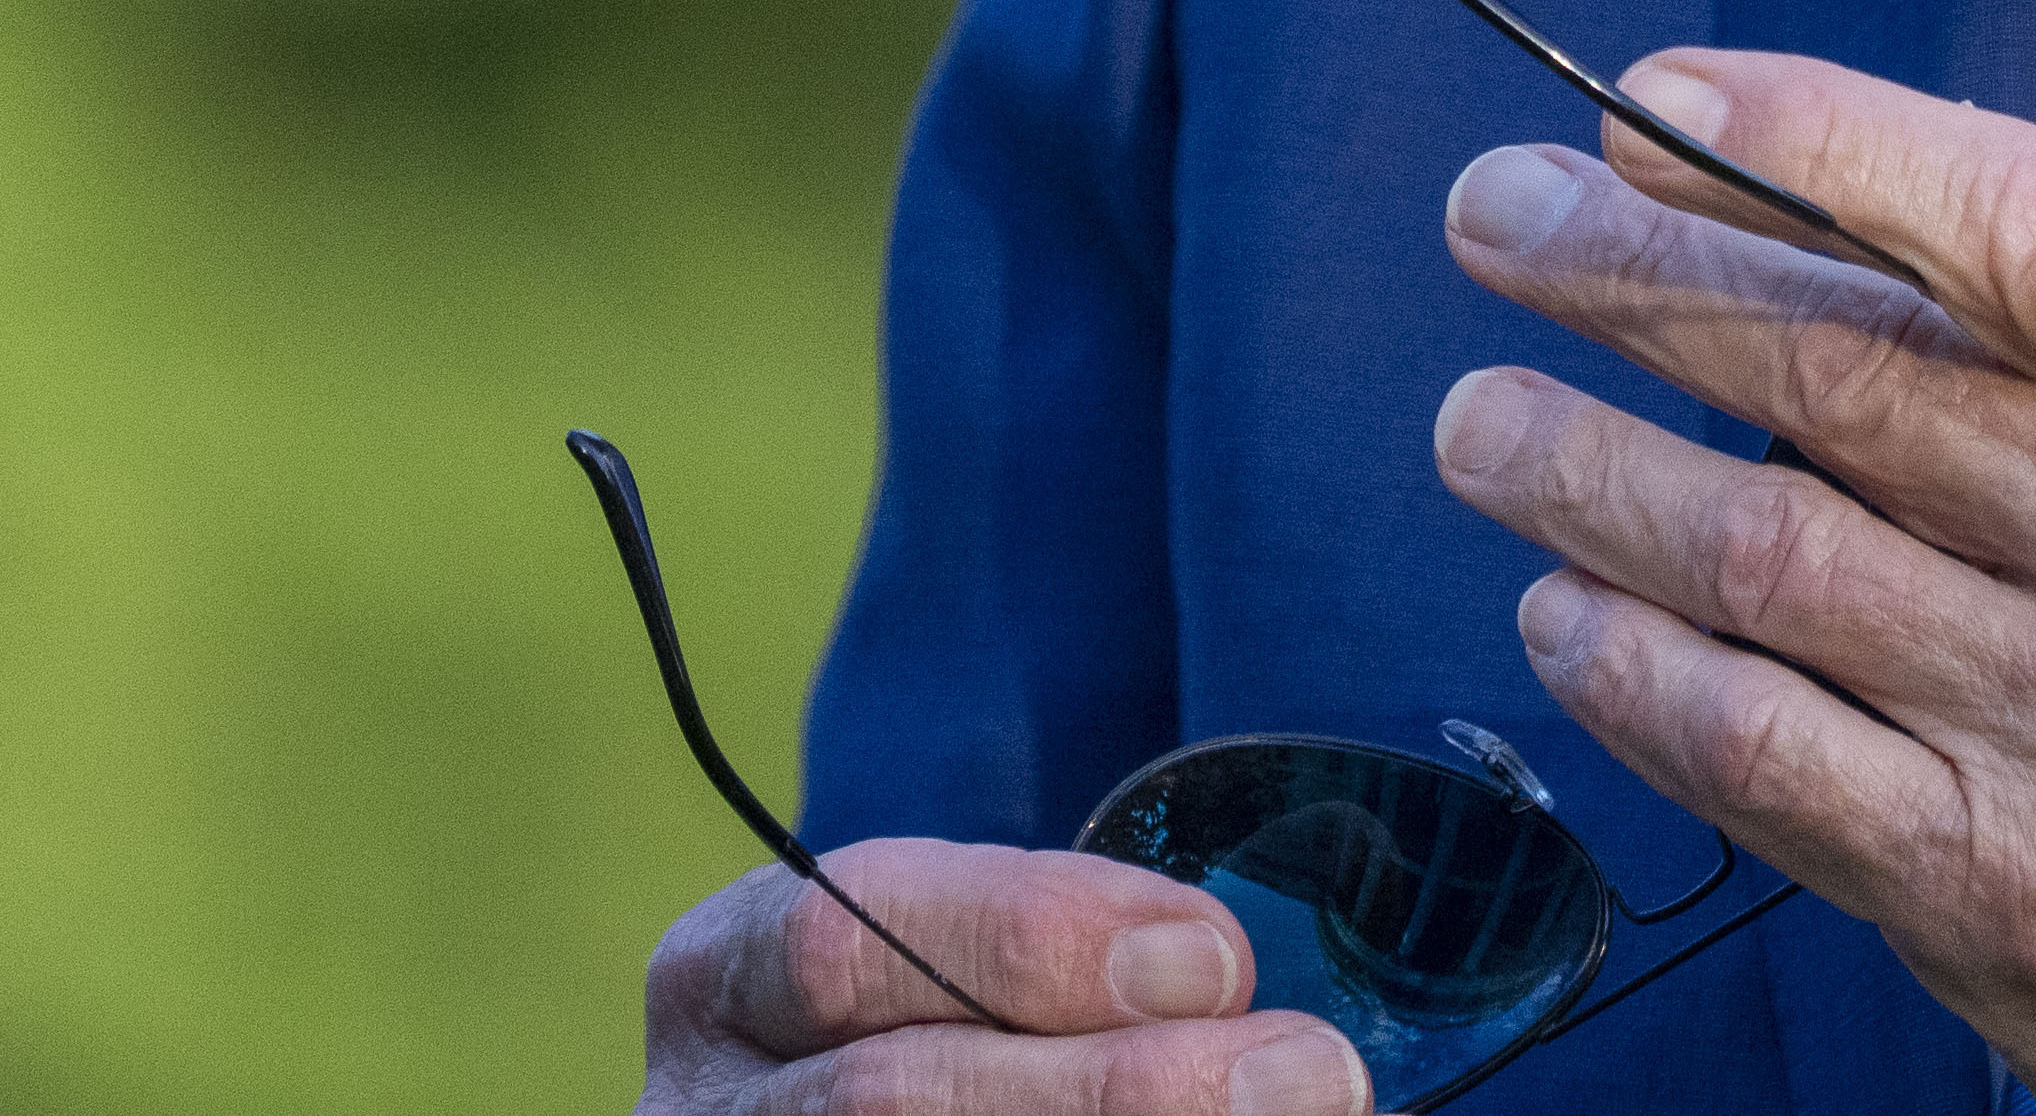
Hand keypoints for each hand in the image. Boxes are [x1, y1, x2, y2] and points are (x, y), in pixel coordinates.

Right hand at [631, 839, 1378, 1112]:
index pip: (839, 937)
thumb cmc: (953, 1033)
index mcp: (726, 982)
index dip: (1027, 938)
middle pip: (887, 1102)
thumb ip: (1060, 961)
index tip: (1215, 957)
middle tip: (1309, 1074)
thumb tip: (1221, 982)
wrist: (906, 1098)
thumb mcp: (961, 967)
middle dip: (1112, 1089)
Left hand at [1428, 54, 2035, 1115]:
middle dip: (1636, 277)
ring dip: (1587, 472)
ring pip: (1770, 557)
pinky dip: (1636, 675)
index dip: (1818, 144)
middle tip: (1509, 222)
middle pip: (1852, 374)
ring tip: (1487, 419)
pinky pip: (1765, 758)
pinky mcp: (2006, 900)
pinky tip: (1565, 615)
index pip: (2027, 224)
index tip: (1665, 100)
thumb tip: (1901, 231)